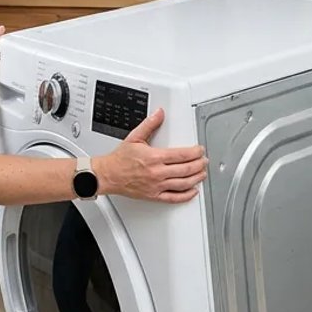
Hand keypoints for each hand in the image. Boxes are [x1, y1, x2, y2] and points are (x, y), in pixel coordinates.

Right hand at [93, 108, 207, 203]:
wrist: (108, 175)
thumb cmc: (119, 159)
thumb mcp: (135, 137)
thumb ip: (149, 124)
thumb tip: (159, 113)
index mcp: (154, 157)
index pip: (181, 154)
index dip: (195, 152)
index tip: (200, 150)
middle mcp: (157, 172)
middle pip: (186, 169)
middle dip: (199, 165)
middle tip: (204, 161)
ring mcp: (156, 186)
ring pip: (183, 184)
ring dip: (196, 178)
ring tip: (202, 174)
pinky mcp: (153, 195)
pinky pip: (173, 198)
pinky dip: (186, 196)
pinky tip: (192, 191)